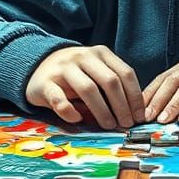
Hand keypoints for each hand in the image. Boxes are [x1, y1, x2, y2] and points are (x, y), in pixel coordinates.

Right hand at [25, 45, 144, 129]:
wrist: (38, 65)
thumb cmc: (75, 73)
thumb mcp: (96, 71)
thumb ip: (112, 85)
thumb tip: (134, 111)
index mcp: (100, 53)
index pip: (125, 73)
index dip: (135, 97)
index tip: (140, 116)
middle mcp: (83, 56)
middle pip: (110, 81)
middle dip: (122, 106)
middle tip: (126, 124)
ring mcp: (63, 68)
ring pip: (88, 89)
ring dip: (102, 111)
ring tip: (109, 125)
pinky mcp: (45, 83)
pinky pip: (60, 100)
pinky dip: (70, 112)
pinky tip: (77, 119)